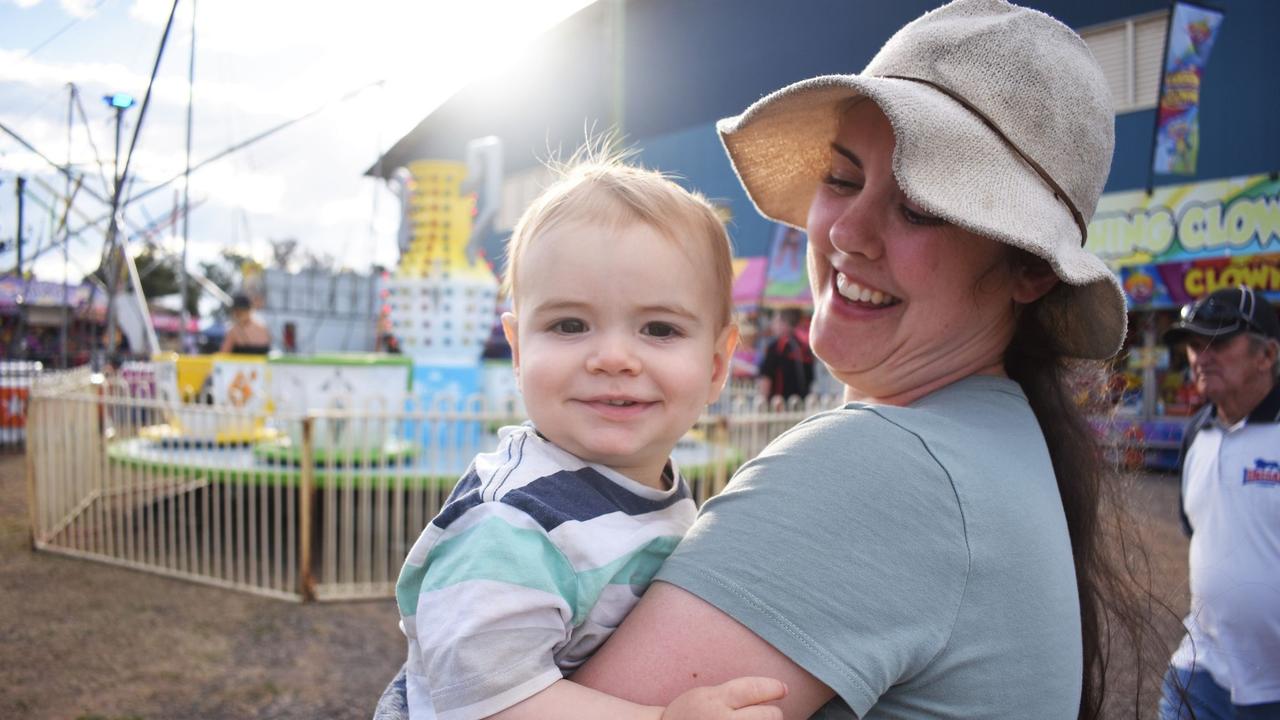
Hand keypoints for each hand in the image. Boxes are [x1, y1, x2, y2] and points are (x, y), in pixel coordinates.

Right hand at [661, 677, 786, 719]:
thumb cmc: (690, 715)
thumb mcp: (708, 694)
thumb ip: (736, 692)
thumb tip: (774, 690)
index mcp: (717, 699)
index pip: (756, 690)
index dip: (774, 688)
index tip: (782, 689)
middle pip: (770, 715)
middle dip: (771, 712)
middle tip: (764, 712)